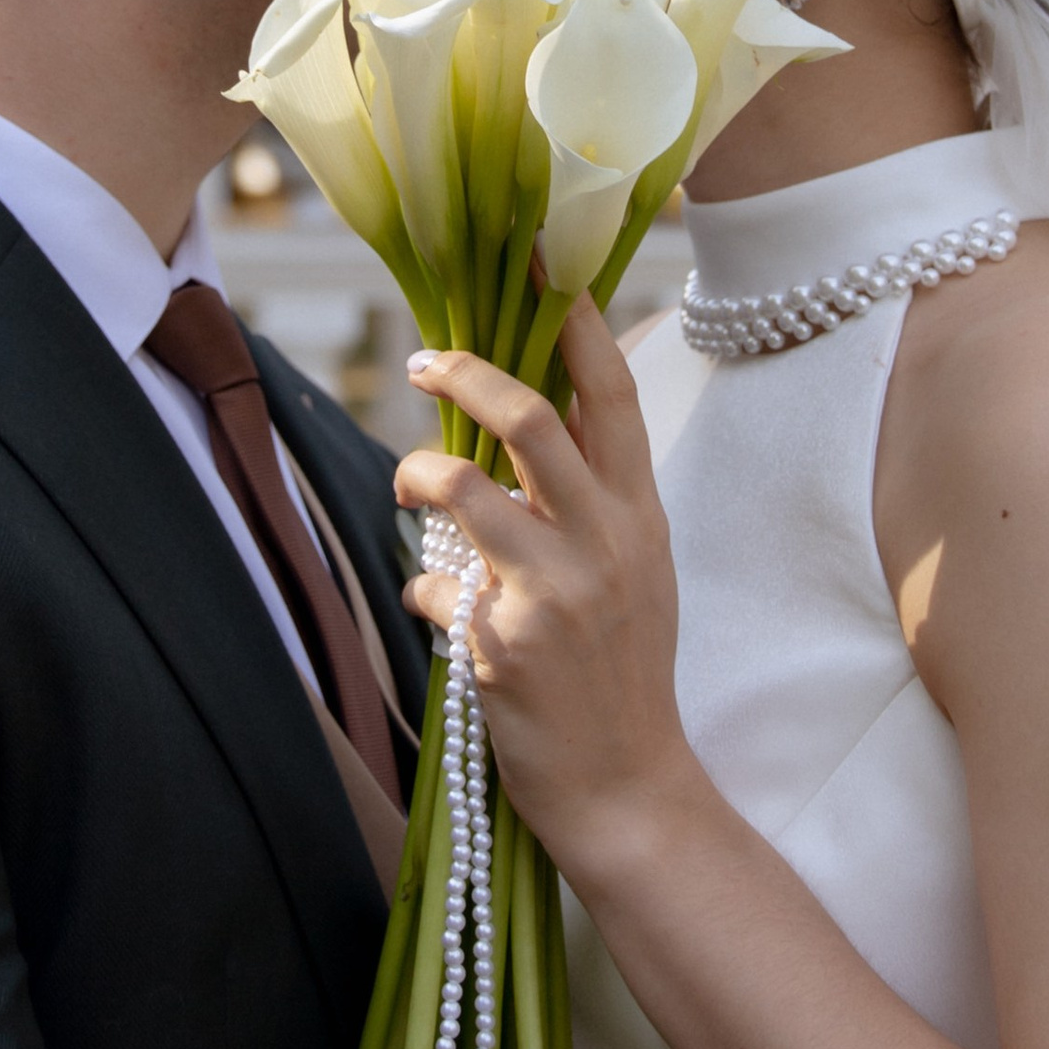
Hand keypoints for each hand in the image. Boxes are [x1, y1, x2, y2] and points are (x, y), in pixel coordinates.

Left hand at [398, 296, 697, 869]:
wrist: (628, 789)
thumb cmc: (622, 675)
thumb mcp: (636, 574)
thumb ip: (590, 505)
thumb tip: (511, 439)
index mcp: (640, 517)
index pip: (613, 395)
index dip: (575, 319)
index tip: (542, 259)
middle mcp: (605, 543)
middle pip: (534, 418)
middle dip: (468, 375)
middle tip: (423, 362)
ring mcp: (555, 594)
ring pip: (463, 491)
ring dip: (418, 475)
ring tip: (408, 487)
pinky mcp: (503, 647)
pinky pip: (436, 592)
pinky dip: (427, 598)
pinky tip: (442, 622)